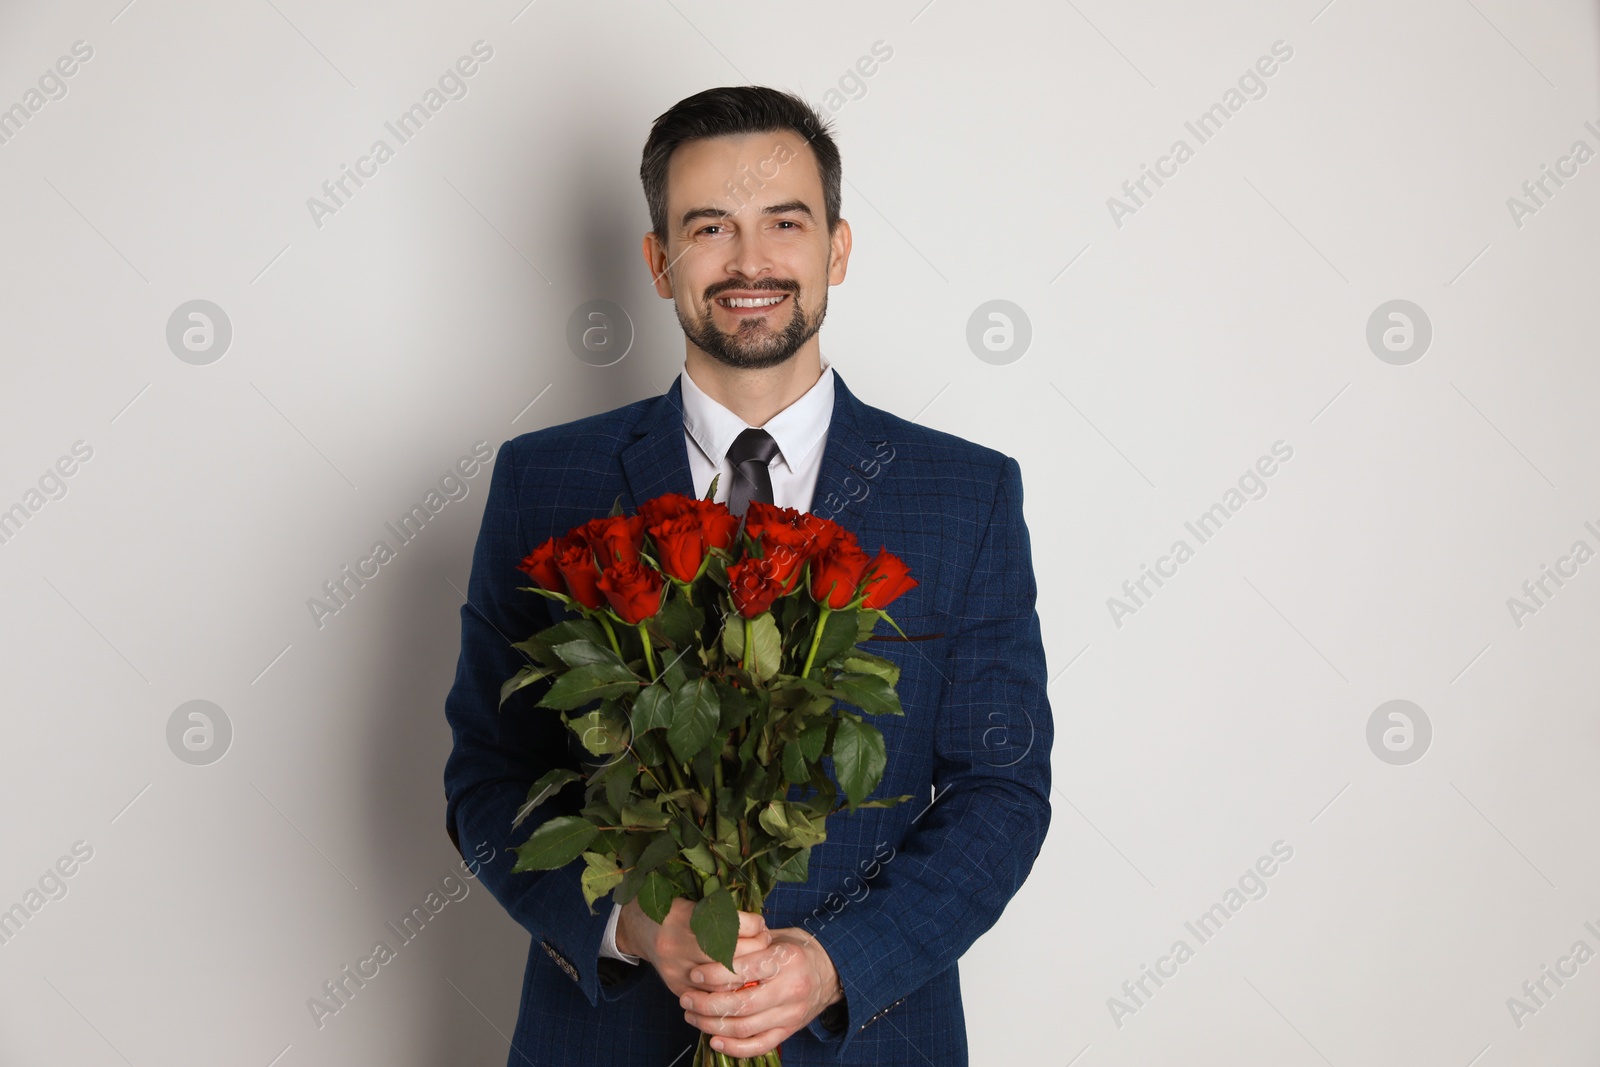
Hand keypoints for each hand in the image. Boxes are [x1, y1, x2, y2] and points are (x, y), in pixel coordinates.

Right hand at [616, 897, 771, 1000]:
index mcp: (682, 916)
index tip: (761, 924)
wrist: (638, 926)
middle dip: (754, 948)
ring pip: (721, 979)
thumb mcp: (691, 898)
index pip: (727, 924)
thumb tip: (759, 923)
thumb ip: (719, 910)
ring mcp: (674, 969)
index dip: (752, 925)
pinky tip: (742, 980)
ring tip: (758, 961)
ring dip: (746, 971)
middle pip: (727, 953)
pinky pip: (709, 994)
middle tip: (766, 942)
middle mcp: (676, 944)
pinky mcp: (675, 986)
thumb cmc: (672, 908)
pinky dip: (729, 989)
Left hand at [678, 926, 843, 1058]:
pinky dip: (734, 1048)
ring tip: (692, 1015)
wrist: (833, 970)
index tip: (694, 974)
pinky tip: (714, 1040)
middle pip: (741, 1004)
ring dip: (713, 1025)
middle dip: (706, 1004)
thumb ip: (750, 943)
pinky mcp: (789, 1030)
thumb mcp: (778, 936)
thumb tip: (712, 945)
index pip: (743, 970)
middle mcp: (790, 989)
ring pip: (745, 1028)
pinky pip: (759, 1046)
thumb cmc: (798, 949)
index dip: (714, 974)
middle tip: (685, 997)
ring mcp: (790, 1014)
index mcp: (786, 960)